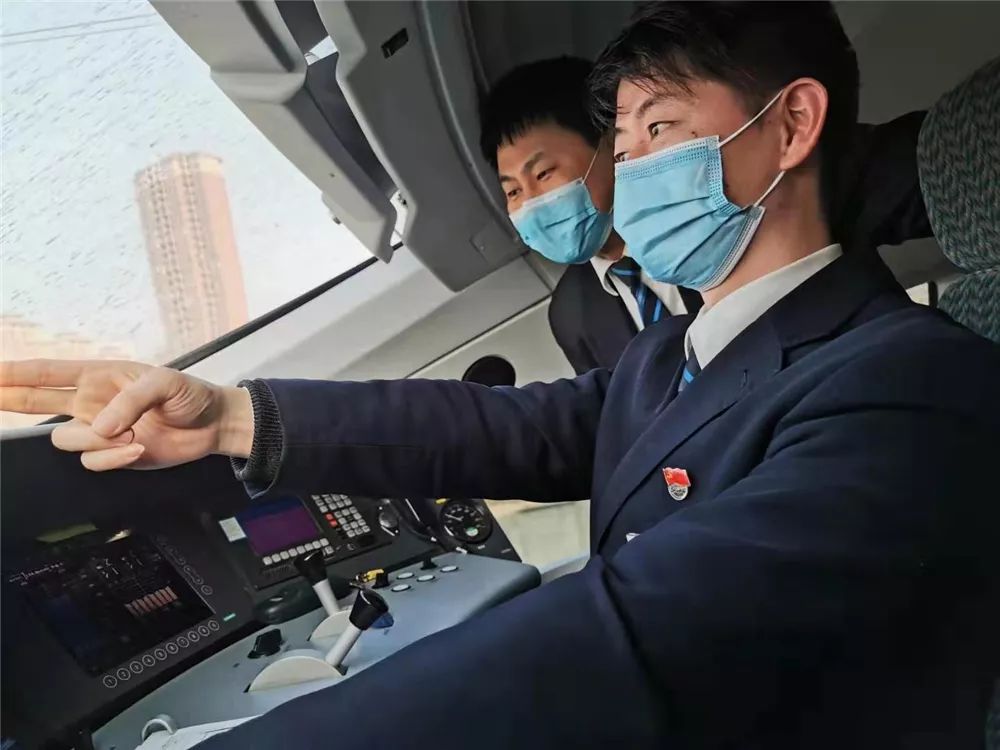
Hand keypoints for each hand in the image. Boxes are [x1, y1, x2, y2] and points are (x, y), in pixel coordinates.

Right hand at [0, 360, 252, 470]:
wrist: (212, 426)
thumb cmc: (190, 395)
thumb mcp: (165, 383)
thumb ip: (131, 399)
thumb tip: (101, 426)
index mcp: (101, 376)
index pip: (51, 372)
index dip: (19, 372)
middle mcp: (93, 402)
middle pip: (38, 402)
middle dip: (11, 398)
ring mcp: (100, 430)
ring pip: (67, 439)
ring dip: (97, 440)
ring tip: (133, 434)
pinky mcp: (112, 454)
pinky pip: (92, 461)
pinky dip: (114, 458)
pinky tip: (139, 448)